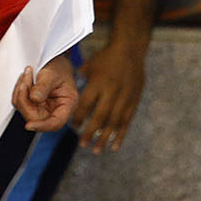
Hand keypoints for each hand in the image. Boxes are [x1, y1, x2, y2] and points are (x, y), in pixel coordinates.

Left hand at [12, 57, 77, 132]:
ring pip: (25, 110)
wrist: (54, 61)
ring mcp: (43, 109)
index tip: (29, 126)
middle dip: (25, 99)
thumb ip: (43, 87)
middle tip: (26, 78)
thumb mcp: (52, 74)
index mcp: (67, 105)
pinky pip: (20, 103)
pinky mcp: (33, 106)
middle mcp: (55, 111)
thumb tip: (34, 99)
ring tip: (28, 74)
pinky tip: (26, 79)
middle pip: (35, 118)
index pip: (56, 123)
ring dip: (21, 92)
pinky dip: (19, 91)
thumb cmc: (58, 67)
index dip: (42, 126)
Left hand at [73, 39, 146, 153]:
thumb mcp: (89, 65)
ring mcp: (125, 98)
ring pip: (114, 122)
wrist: (130, 50)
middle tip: (82, 144)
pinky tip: (114, 146)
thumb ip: (78, 82)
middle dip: (91, 132)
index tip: (72, 126)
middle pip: (100, 116)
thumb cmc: (106, 58)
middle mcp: (112, 92)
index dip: (79, 117)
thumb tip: (67, 93)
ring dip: (105, 138)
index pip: (86, 104)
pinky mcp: (134, 102)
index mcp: (98, 82)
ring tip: (96, 150)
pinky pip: (127, 121)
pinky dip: (120, 135)